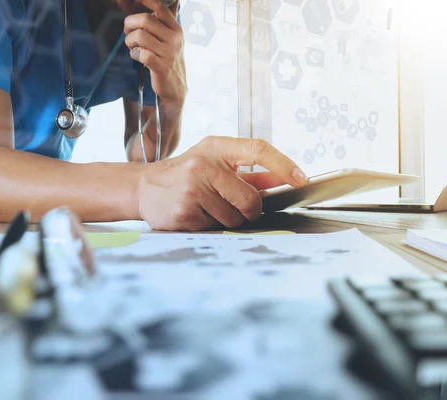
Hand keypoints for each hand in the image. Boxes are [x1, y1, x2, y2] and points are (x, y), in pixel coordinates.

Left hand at [124, 0, 186, 105]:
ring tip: (132, 47)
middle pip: (145, 20)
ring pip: (140, 36)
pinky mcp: (162, 68)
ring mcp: (169, 54)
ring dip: (130, 41)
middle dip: (130, 24)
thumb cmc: (169, 61)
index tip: (133, 3)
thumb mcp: (172, 41)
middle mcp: (175, 40)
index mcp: (177, 30)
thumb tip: (156, 4)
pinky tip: (136, 57)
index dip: (144, 1)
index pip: (160, 8)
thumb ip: (163, 23)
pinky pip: (141, 54)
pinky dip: (134, 54)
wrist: (176, 89)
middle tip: (128, 32)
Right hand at [137, 137, 308, 230]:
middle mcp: (204, 165)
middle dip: (251, 210)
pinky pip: (215, 229)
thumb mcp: (216, 163)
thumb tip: (287, 179)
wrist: (145, 188)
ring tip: (208, 207)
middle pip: (250, 200)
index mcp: (216, 148)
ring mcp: (192, 189)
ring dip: (228, 219)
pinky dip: (211, 226)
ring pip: (234, 219)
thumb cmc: (188, 174)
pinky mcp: (183, 213)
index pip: (258, 149)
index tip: (301, 179)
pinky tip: (196, 214)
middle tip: (238, 206)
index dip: (283, 165)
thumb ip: (250, 173)